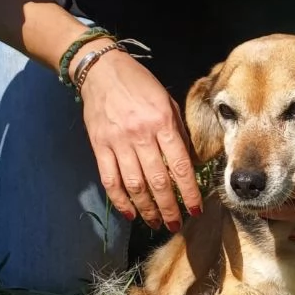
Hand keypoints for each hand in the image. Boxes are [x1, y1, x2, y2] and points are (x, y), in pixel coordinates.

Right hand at [79, 44, 201, 231]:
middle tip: (176, 224)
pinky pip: (110, 179)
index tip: (196, 210)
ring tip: (156, 222)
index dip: (189, 192)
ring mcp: (117, 142)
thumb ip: (179, 134)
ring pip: (134, 185)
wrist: (101, 70)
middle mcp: (141, 135)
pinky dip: (119, 200)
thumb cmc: (141, 86)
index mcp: (163, 123)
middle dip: (169, 208)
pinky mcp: (99, 146)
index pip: (181, 166)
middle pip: (158, 181)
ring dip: (147, 209)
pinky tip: (130, 213)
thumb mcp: (168, 103)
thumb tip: (189, 166)